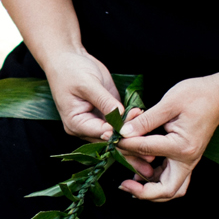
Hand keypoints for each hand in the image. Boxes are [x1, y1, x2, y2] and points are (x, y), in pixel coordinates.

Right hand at [42, 49, 147, 174]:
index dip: (120, 136)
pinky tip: (148, 138)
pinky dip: (132, 132)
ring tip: (151, 159)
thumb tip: (120, 115)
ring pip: (116, 138)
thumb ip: (104, 102)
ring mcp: (96, 122)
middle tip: (149, 160)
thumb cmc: (71, 70)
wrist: (66, 58)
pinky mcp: (105, 114)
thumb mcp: (88, 85)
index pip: (101, 134)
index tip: (138, 136)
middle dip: (130, 151)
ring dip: (133, 147)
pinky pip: (120, 126)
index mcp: (76, 123)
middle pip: (109, 143)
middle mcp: (85, 128)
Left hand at [116, 75, 218, 202]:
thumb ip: (146, 120)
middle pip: (167, 191)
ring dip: (151, 191)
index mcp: (181, 146)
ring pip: (171, 189)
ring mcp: (189, 161)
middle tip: (124, 185)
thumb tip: (123, 132)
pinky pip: (172, 179)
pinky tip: (142, 173)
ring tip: (130, 182)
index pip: (146, 150)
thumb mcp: (169, 102)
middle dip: (144, 192)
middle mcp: (187, 159)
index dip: (126, 144)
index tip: (112, 138)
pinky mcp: (186, 158)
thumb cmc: (197, 95)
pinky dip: (157, 181)